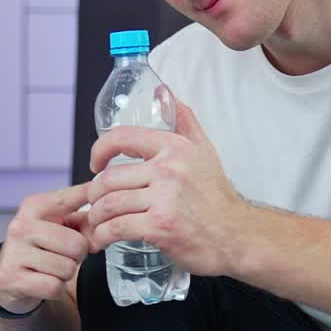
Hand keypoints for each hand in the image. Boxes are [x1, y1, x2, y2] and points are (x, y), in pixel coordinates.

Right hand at [0, 183, 91, 313]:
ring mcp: (15, 252)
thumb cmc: (42, 248)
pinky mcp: (13, 278)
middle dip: (78, 255)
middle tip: (65, 255)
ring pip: (67, 268)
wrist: (10, 279)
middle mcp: (21, 226)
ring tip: (52, 268)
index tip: (104, 204)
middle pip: (77, 244)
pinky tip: (45, 281)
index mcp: (35, 206)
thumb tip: (106, 225)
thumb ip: (86, 221)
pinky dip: (56, 289)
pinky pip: (54, 286)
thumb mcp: (61, 227)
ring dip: (65, 273)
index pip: (74, 198)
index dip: (94, 204)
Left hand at [85, 99, 245, 276]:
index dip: (100, 150)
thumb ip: (184, 119)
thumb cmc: (216, 197)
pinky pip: (117, 227)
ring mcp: (164, 199)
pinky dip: (102, 235)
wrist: (236, 235)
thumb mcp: (204, 150)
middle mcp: (168, 169)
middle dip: (94, 194)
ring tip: (96, 224)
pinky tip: (102, 239)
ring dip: (95, 216)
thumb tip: (164, 91)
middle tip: (94, 203)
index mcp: (174, 147)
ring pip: (109, 204)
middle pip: (109, 177)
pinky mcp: (159, 227)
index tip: (95, 164)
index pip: (122, 137)